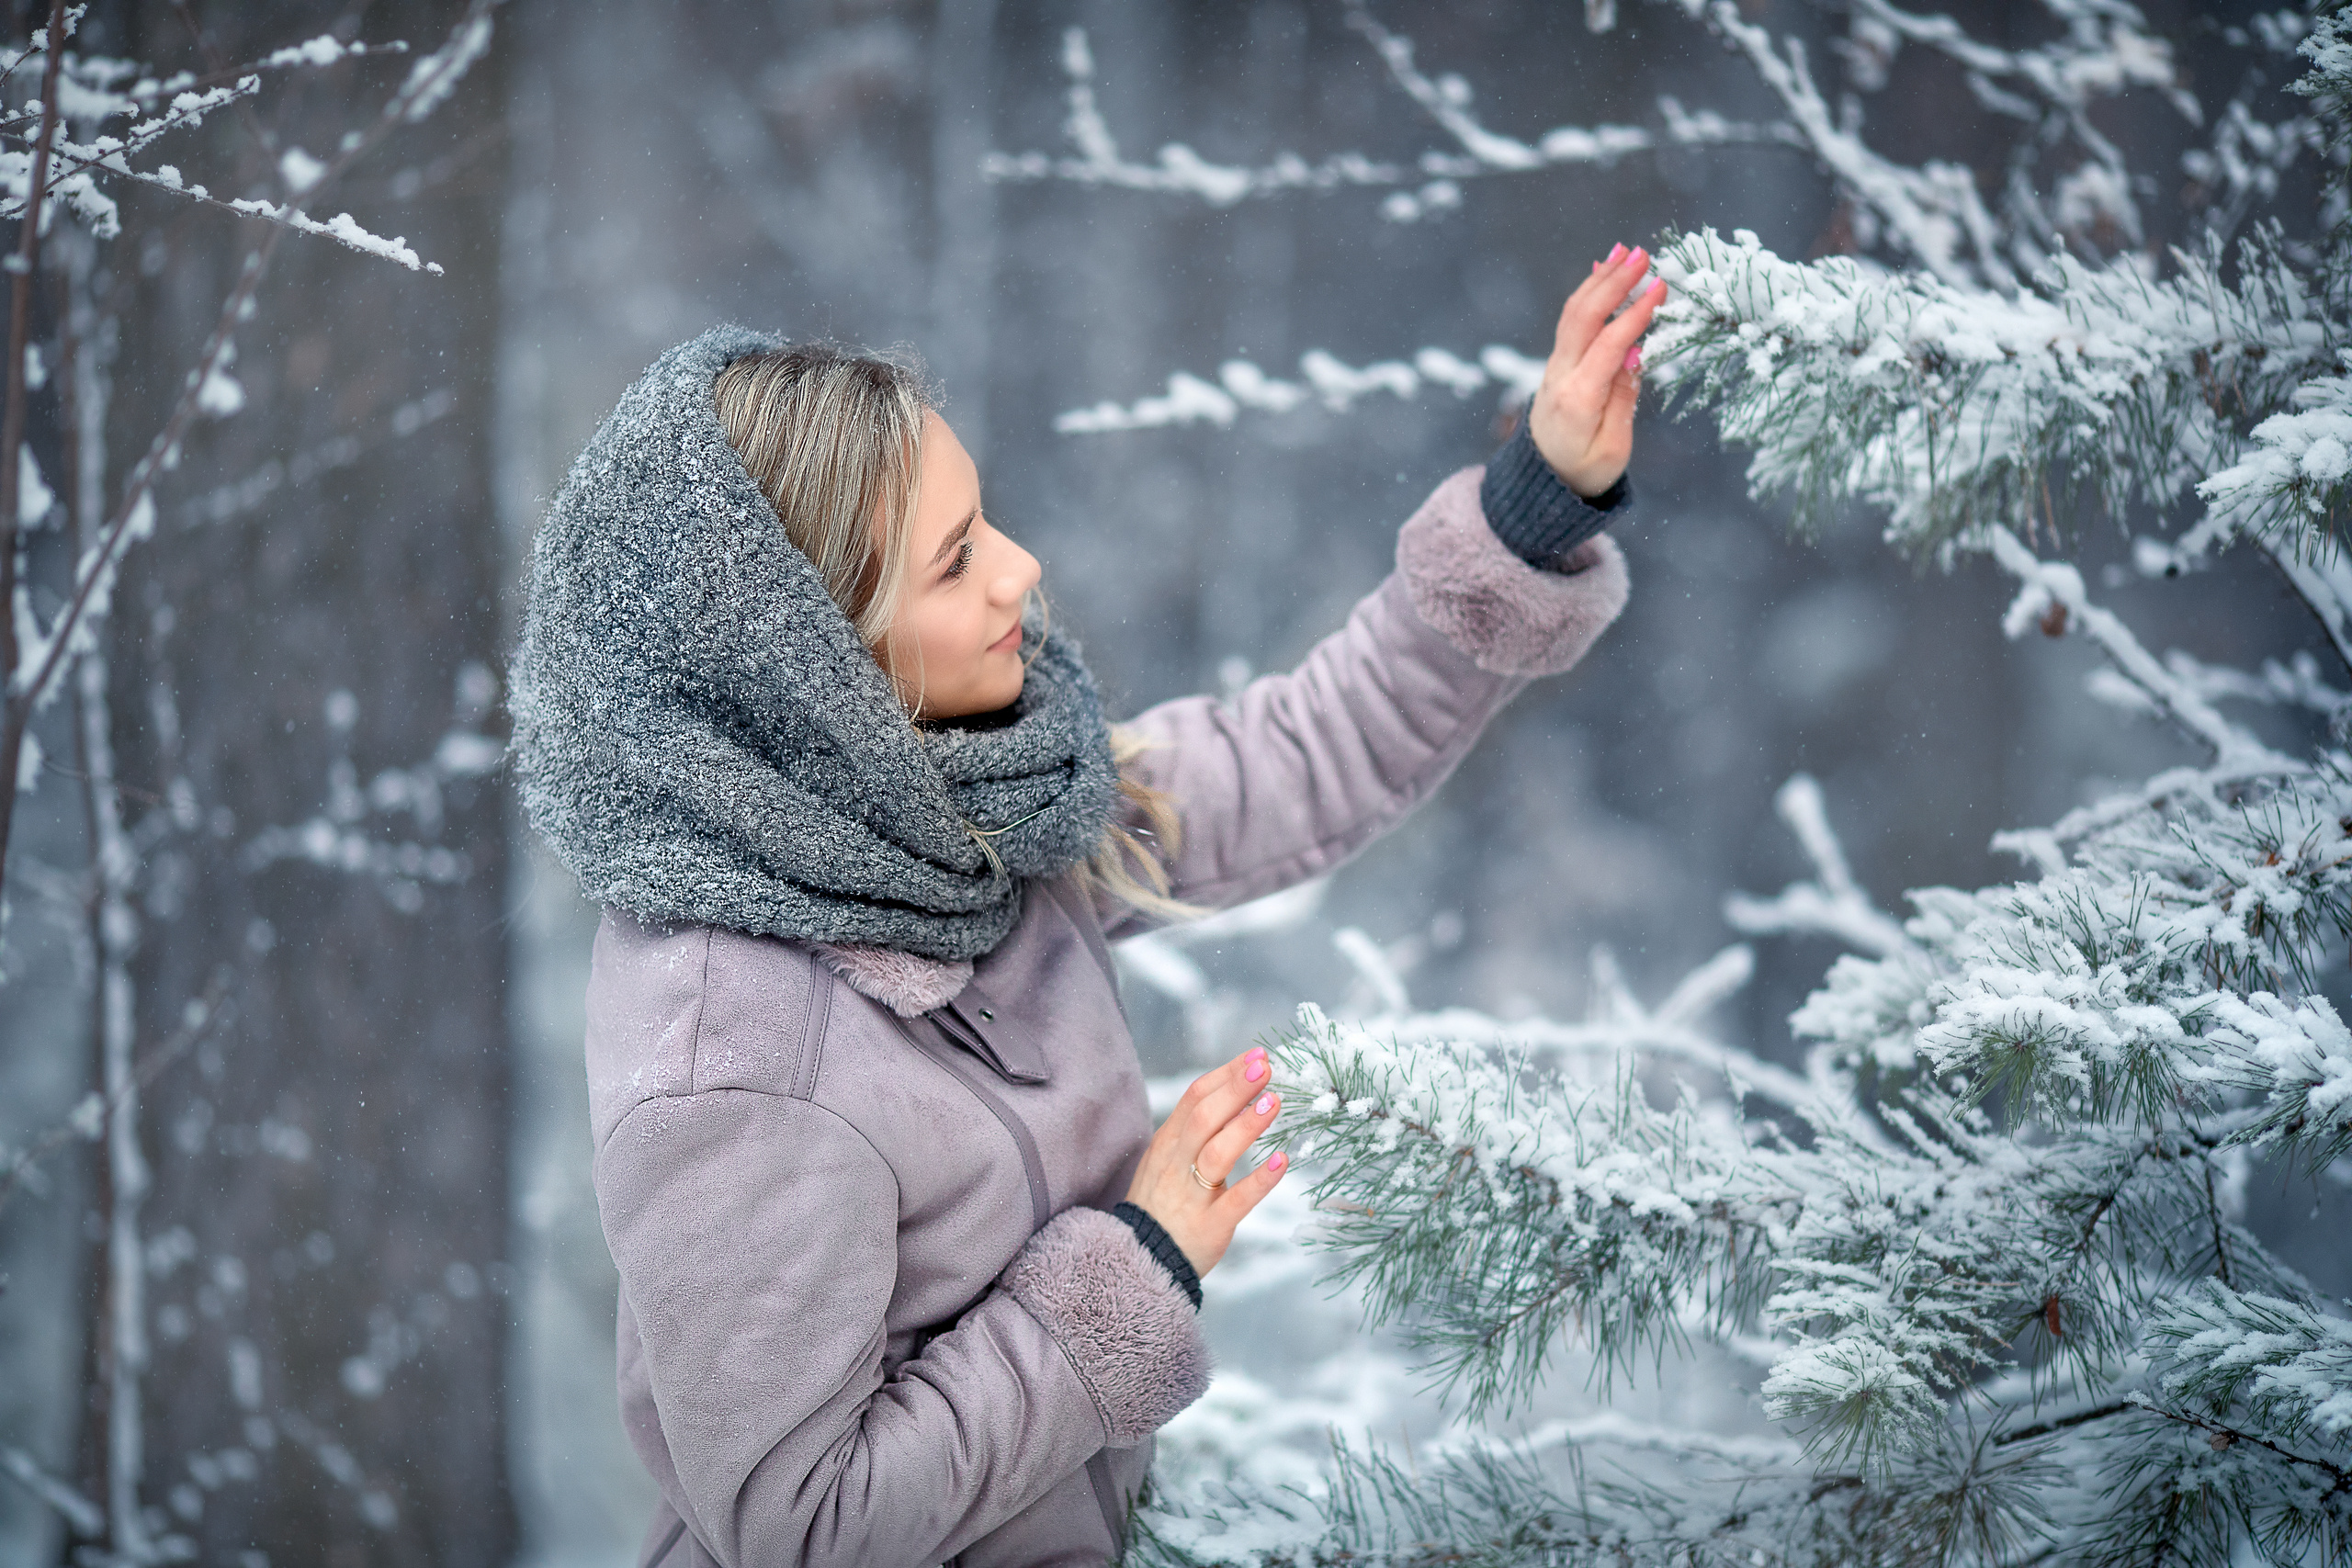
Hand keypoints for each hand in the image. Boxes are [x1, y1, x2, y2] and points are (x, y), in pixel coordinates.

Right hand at [1124, 1045, 1287, 1276]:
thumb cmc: (1163, 1203)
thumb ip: (1193, 1129)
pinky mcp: (1210, 1226)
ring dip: (1246, 1126)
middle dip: (1235, 1089)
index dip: (1226, 1074)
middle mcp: (1176, 1164)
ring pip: (1216, 1154)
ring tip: (1274, 1103)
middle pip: (1203, 1117)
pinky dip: (1260, 1180)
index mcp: (1168, 1143)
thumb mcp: (1167, 1159)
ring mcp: (1191, 1195)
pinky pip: (1236, 1201)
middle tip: (1267, 1068)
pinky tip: (1282, 1161)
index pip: (1194, 1097)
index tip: (1256, 1057)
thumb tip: (1233, 1091)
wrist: (1140, 1260)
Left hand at [1527, 242, 1666, 498]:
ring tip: (1625, 250)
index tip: (1661, 288)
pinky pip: (1571, 321)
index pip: (1608, 345)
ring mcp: (1555, 367)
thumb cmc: (1586, 470)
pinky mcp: (1558, 364)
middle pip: (1585, 318)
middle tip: (1643, 254)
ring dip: (1600, 279)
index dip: (1635, 314)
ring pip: (1574, 313)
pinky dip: (1588, 293)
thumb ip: (1623, 400)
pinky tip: (1603, 271)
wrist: (1544, 482)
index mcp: (1577, 399)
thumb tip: (1634, 353)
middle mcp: (1560, 376)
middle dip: (1614, 282)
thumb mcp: (1612, 449)